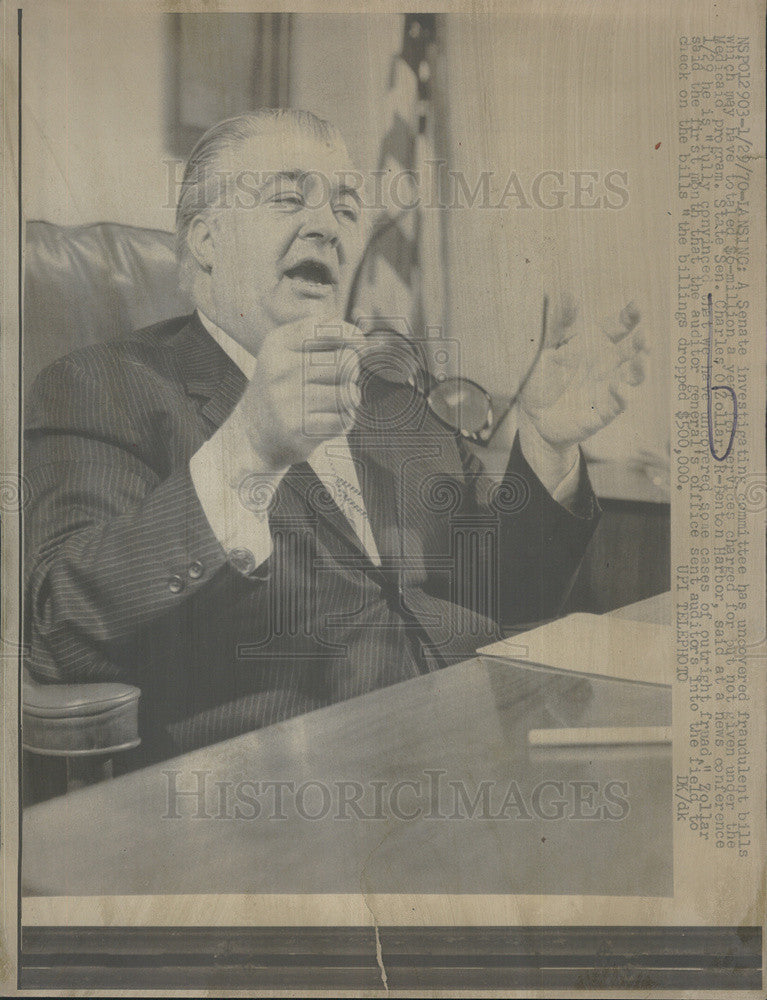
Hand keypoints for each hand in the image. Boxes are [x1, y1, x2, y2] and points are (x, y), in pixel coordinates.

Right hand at [232, 316, 361, 470]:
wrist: (257, 429)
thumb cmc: (287, 383)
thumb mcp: (291, 349)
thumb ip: (323, 332)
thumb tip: (359, 336)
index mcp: (278, 343)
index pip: (324, 329)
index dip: (349, 334)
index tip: (360, 343)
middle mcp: (280, 369)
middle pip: (344, 362)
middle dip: (352, 370)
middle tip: (342, 379)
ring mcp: (286, 399)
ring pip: (348, 394)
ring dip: (349, 398)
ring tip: (334, 400)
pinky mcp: (297, 428)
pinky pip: (342, 419)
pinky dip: (343, 420)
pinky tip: (328, 419)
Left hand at [518, 295, 646, 451]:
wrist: (532, 414)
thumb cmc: (541, 377)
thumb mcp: (545, 346)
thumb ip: (557, 322)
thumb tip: (568, 294)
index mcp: (596, 344)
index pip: (619, 326)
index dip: (631, 316)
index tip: (638, 305)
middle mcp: (607, 365)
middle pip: (633, 351)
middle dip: (642, 343)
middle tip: (644, 336)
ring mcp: (608, 388)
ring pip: (633, 377)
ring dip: (640, 369)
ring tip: (641, 359)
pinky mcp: (602, 412)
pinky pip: (617, 405)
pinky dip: (621, 397)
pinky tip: (618, 387)